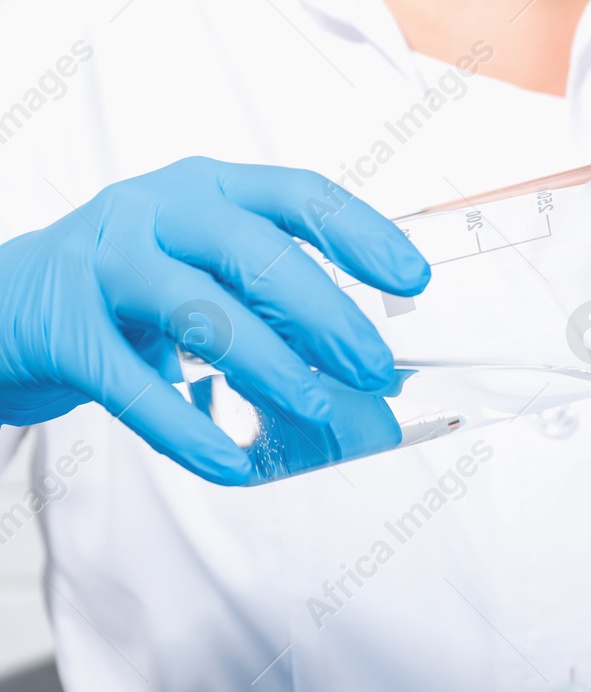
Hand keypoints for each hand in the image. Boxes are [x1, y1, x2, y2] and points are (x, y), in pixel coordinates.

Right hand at [0, 156, 428, 483]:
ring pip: (197, 310)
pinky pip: (130, 384)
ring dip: (266, 364)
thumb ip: (275, 297)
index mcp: (208, 191)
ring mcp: (102, 263)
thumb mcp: (206, 266)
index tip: (412, 279)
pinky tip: (230, 464)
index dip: (360, 233)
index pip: (297, 195)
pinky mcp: (63, 327)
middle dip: (324, 314)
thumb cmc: (132, 288)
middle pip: (254, 254)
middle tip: (374, 367)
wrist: (5, 305)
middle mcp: (156, 212)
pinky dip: (184, 429)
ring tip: (314, 409)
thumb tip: (366, 365)